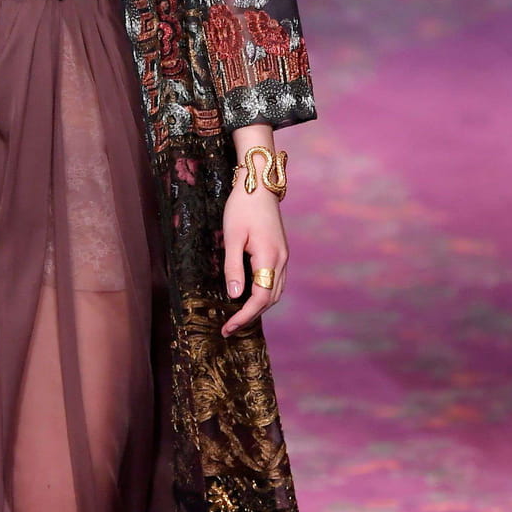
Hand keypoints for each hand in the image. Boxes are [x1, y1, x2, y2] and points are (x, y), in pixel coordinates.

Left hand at [221, 180, 287, 337]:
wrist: (260, 184)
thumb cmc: (242, 207)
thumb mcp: (232, 237)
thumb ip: (233, 267)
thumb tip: (234, 296)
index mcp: (269, 257)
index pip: (260, 298)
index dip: (244, 316)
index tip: (228, 328)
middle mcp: (281, 260)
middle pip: (270, 299)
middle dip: (250, 316)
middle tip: (229, 328)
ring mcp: (283, 256)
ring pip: (276, 291)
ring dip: (259, 307)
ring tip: (238, 317)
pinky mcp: (281, 251)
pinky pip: (276, 281)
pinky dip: (265, 294)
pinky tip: (250, 297)